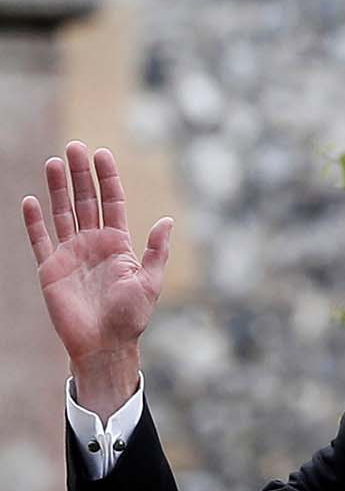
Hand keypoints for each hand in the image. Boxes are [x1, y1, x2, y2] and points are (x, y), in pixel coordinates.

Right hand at [21, 141, 171, 416]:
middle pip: (85, 201)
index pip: (112, 203)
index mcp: (118, 245)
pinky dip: (35, 221)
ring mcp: (71, 254)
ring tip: (54, 162)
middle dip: (81, 174)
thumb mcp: (149, 282)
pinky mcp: (50, 268)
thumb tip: (166, 221)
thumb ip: (156, 251)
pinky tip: (31, 200)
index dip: (107, 179)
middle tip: (74, 147)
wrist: (105, 344)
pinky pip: (40, 239)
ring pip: (63, 213)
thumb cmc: (131, 317)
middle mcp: (94, 244)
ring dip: (57, 188)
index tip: (102, 154)